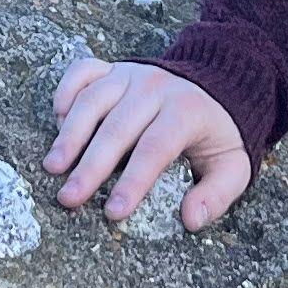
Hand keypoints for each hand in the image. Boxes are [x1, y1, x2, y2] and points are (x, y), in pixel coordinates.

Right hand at [44, 58, 253, 231]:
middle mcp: (156, 88)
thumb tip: (190, 219)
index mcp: (188, 111)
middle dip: (90, 166)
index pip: (156, 148)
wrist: (219, 83)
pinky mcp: (114, 68)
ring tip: (53, 166)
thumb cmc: (219, 133)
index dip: (134, 181)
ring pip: (94, 99)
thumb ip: (217, 194)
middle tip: (69, 198)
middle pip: (117, 128)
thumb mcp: (234, 166)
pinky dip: (67, 91)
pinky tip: (57, 121)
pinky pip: (83, 71)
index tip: (113, 211)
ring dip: (70, 133)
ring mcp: (132, 74)